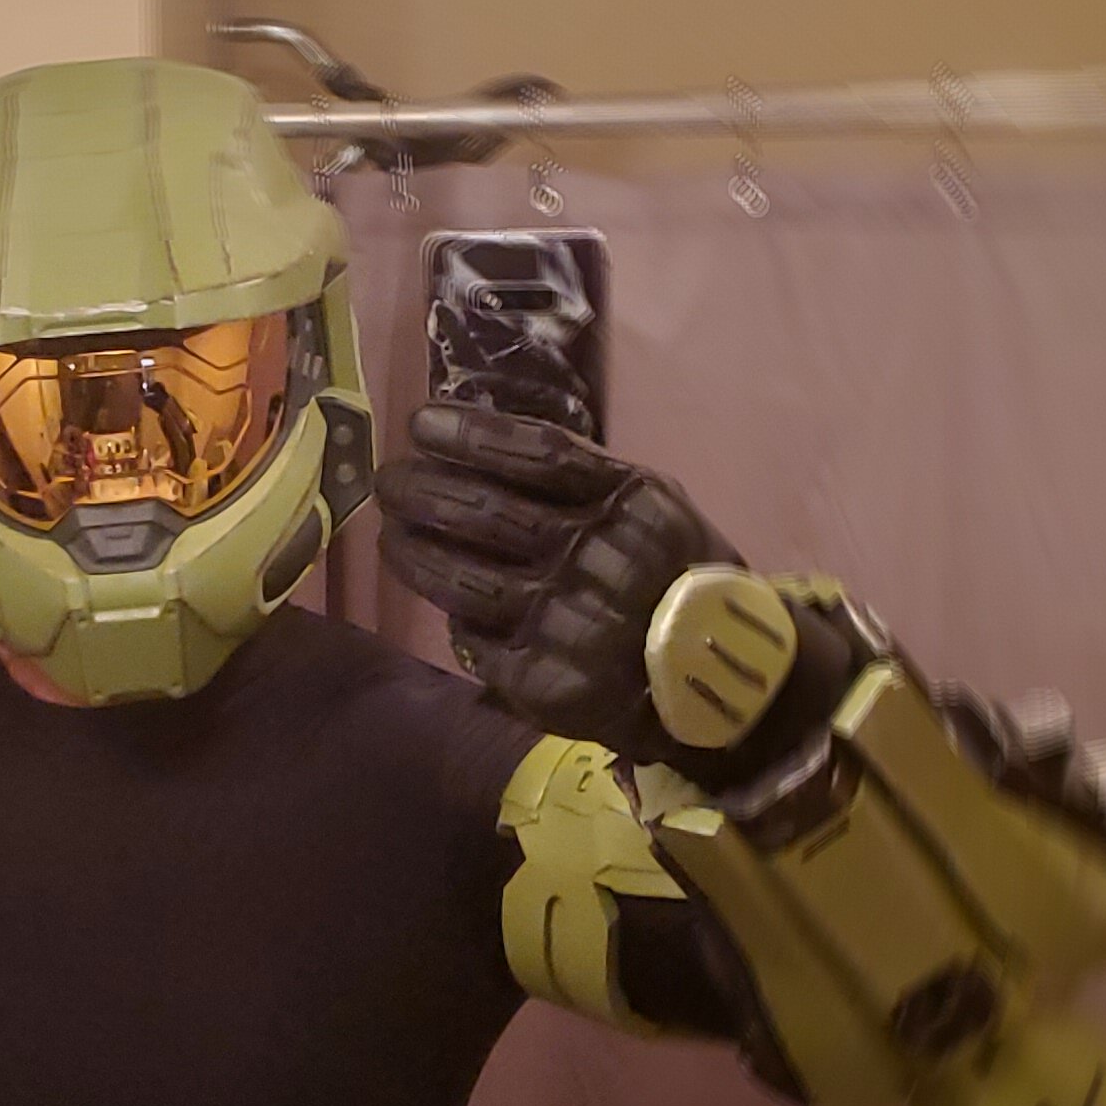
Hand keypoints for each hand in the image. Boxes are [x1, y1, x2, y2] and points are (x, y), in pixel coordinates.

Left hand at [375, 403, 740, 755]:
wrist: (718, 678)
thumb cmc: (677, 576)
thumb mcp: (654, 506)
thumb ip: (585, 478)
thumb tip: (488, 442)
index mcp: (626, 503)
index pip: (534, 454)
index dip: (469, 435)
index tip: (420, 424)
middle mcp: (594, 558)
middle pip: (486, 513)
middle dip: (422, 491)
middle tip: (387, 481)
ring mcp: (567, 623)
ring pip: (464, 581)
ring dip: (415, 553)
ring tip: (391, 534)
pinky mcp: (545, 681)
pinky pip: (478, 640)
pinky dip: (454, 618)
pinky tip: (441, 600)